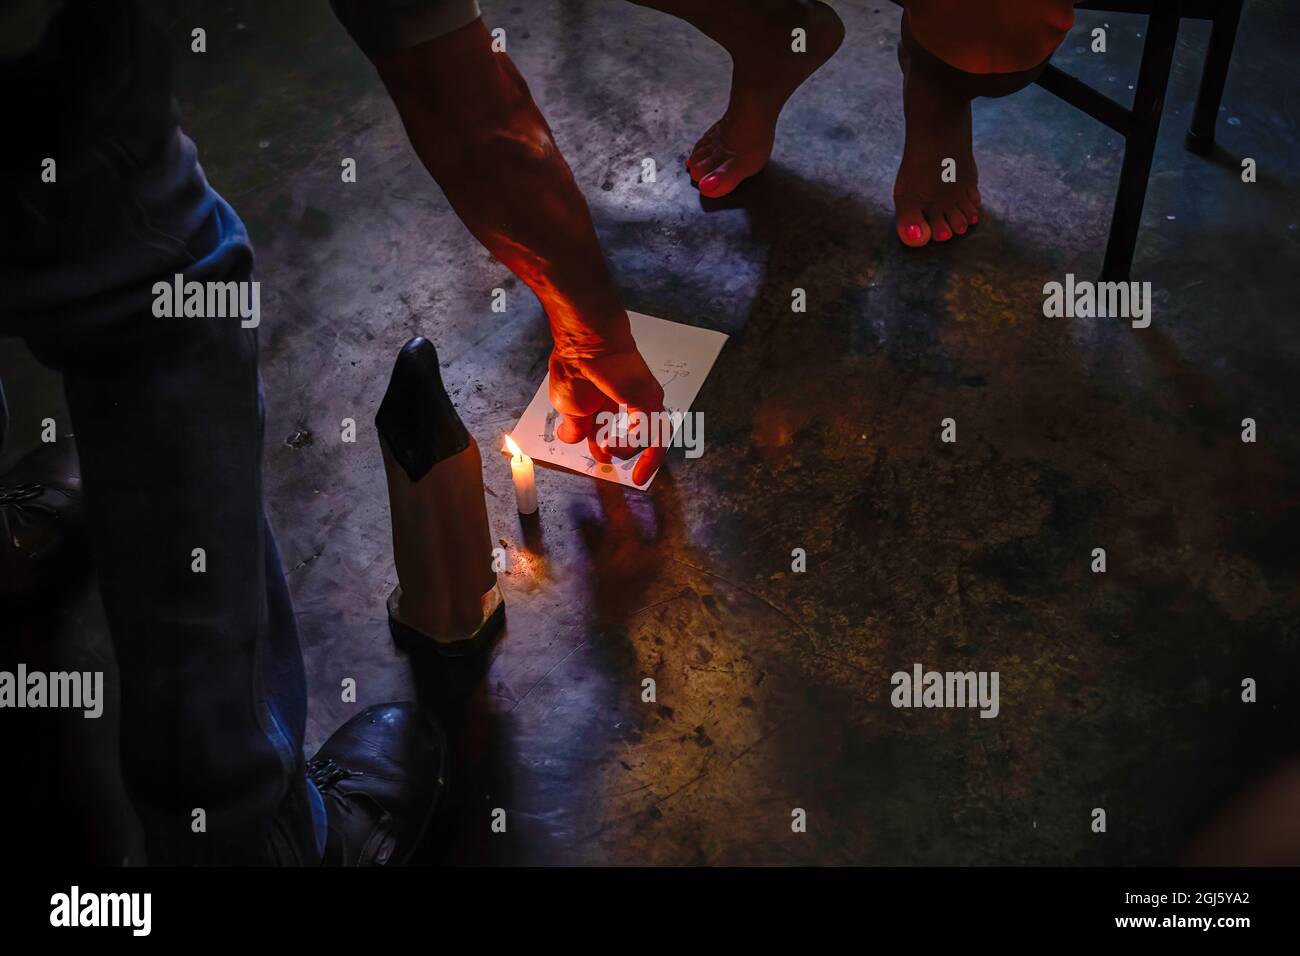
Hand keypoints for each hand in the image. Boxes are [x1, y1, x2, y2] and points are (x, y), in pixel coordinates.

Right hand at [548, 346, 665, 486]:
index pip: (612, 430)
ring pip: (652, 438)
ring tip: (610, 453)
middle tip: (609, 459)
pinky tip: (613, 446)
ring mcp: (644, 402)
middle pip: (639, 436)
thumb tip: (569, 439)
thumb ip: (573, 426)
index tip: (600, 456)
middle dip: (625, 453)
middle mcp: (629, 402)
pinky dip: (635, 448)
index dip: (604, 448)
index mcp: (607, 401)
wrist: (586, 345)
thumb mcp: (567, 407)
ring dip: (630, 452)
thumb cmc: (575, 367)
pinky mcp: (650, 402)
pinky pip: (652, 435)